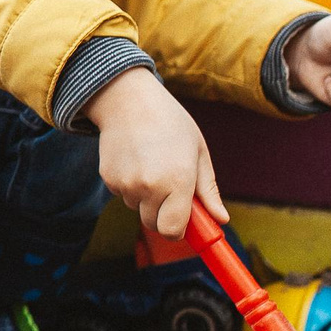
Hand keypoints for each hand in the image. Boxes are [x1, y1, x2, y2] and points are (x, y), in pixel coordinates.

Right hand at [87, 67, 222, 238]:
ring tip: (150, 164)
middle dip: (162, 215)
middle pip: (154, 224)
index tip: (184, 222)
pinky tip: (134, 160)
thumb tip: (221, 219)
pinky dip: (129, 185)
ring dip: (145, 197)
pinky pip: (123, 194)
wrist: (128, 99)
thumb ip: (208, 190)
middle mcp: (150, 186)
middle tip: (168, 188)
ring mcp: (126, 183)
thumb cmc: (171, 123)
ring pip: (137, 208)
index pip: (173, 231)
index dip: (179, 230)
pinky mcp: (109, 178)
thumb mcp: (197, 152)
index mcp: (178, 181)